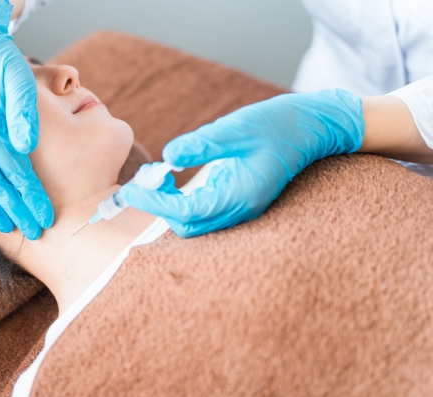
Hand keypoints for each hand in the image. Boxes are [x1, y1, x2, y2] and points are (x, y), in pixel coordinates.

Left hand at [120, 89, 364, 236]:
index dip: (156, 203)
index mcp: (241, 196)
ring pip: (194, 221)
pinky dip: (180, 199)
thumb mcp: (237, 128)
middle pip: (188, 226)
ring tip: (154, 176)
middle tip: (143, 180)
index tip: (132, 190)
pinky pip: (202, 210)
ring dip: (168, 204)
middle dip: (159, 206)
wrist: (312, 127)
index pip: (187, 213)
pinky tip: (170, 177)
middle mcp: (241, 209)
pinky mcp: (237, 199)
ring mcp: (240, 207)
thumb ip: (202, 144)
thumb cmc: (279, 124)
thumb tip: (168, 156)